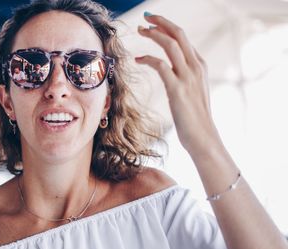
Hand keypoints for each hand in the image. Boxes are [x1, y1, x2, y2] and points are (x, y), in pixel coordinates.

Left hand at [135, 14, 221, 154]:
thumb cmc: (196, 118)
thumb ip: (186, 77)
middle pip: (179, 34)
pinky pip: (161, 65)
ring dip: (154, 34)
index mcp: (200, 66)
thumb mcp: (193, 92)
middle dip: (162, 22)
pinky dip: (148, 59)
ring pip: (171, 45)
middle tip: (147, 17)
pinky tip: (138, 59)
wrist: (204, 138)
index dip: (168, 28)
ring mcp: (188, 77)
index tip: (154, 23)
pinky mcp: (177, 89)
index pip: (184, 38)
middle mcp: (196, 68)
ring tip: (140, 30)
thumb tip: (171, 70)